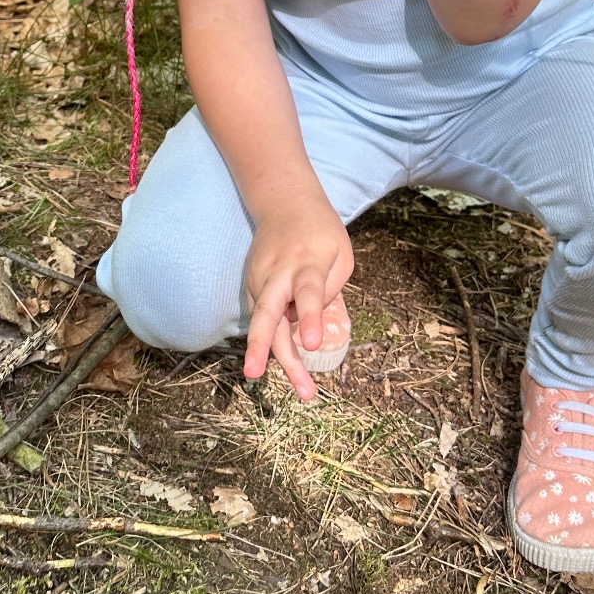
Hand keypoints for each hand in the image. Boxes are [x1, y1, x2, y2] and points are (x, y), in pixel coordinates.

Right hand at [243, 195, 353, 403]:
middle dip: (260, 346)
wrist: (283, 202)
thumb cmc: (321, 233)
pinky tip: (292, 354)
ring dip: (277, 360)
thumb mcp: (341, 255)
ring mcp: (259, 281)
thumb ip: (329, 292)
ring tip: (305, 392)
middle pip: (267, 313)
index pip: (309, 293)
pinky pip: (266, 320)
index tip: (314, 345)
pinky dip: (278, 341)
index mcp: (307, 264)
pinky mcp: (251, 287)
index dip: (311, 319)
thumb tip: (307, 327)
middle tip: (254, 376)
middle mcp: (277, 274)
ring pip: (265, 326)